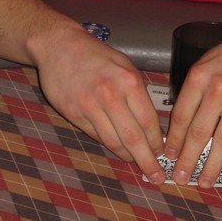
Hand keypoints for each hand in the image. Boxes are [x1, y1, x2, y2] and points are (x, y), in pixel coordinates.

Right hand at [35, 27, 166, 182]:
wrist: (58, 45)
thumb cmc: (94, 54)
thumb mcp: (123, 65)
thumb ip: (137, 92)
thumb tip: (150, 122)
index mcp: (128, 82)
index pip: (148, 121)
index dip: (156, 142)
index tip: (162, 153)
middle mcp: (111, 95)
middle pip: (134, 138)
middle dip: (147, 161)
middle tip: (156, 175)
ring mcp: (90, 106)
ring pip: (114, 142)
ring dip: (127, 156)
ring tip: (136, 162)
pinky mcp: (74, 113)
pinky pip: (95, 136)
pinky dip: (108, 145)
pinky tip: (116, 149)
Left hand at [164, 20, 221, 186]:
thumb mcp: (207, 63)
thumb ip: (195, 91)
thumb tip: (182, 124)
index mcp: (199, 77)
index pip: (181, 115)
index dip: (173, 139)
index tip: (168, 157)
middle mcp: (217, 88)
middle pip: (199, 131)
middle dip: (188, 158)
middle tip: (181, 177)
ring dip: (213, 164)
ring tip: (205, 181)